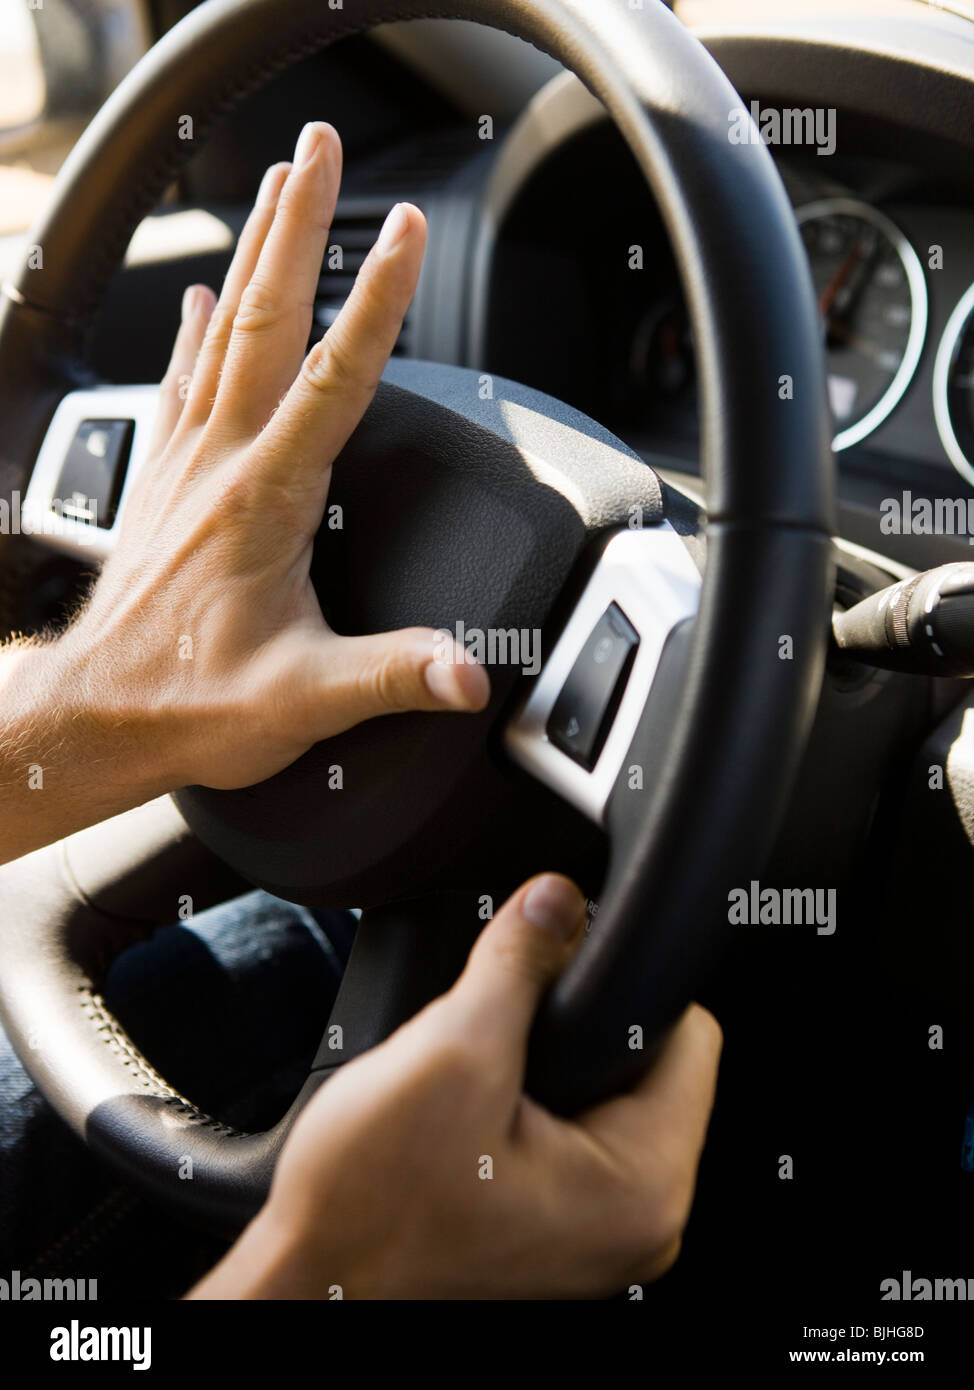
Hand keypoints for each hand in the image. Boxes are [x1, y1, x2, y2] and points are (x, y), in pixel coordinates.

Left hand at [57, 121, 487, 794]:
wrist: (97, 717)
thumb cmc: (189, 704)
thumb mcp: (306, 699)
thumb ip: (393, 675)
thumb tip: (470, 672)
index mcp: (266, 499)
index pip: (333, 374)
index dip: (377, 298)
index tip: (403, 228)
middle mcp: (219, 463)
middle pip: (266, 318)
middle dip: (298, 225)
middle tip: (320, 150)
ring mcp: (185, 465)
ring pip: (222, 331)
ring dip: (252, 253)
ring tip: (275, 186)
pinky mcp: (163, 481)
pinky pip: (182, 379)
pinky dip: (194, 328)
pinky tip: (197, 297)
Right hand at [191, 875, 721, 1299]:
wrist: (311, 1283)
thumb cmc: (369, 1211)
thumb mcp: (451, 1052)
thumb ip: (517, 962)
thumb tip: (556, 898)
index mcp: (642, 1191)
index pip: (692, 1039)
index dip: (623, 980)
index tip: (562, 964)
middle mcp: (637, 1225)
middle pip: (646, 1067)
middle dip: (574, 1025)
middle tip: (498, 1038)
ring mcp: (595, 1233)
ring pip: (600, 1096)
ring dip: (543, 1063)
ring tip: (478, 1079)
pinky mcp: (553, 1229)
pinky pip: (568, 1135)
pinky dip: (524, 1102)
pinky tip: (472, 1110)